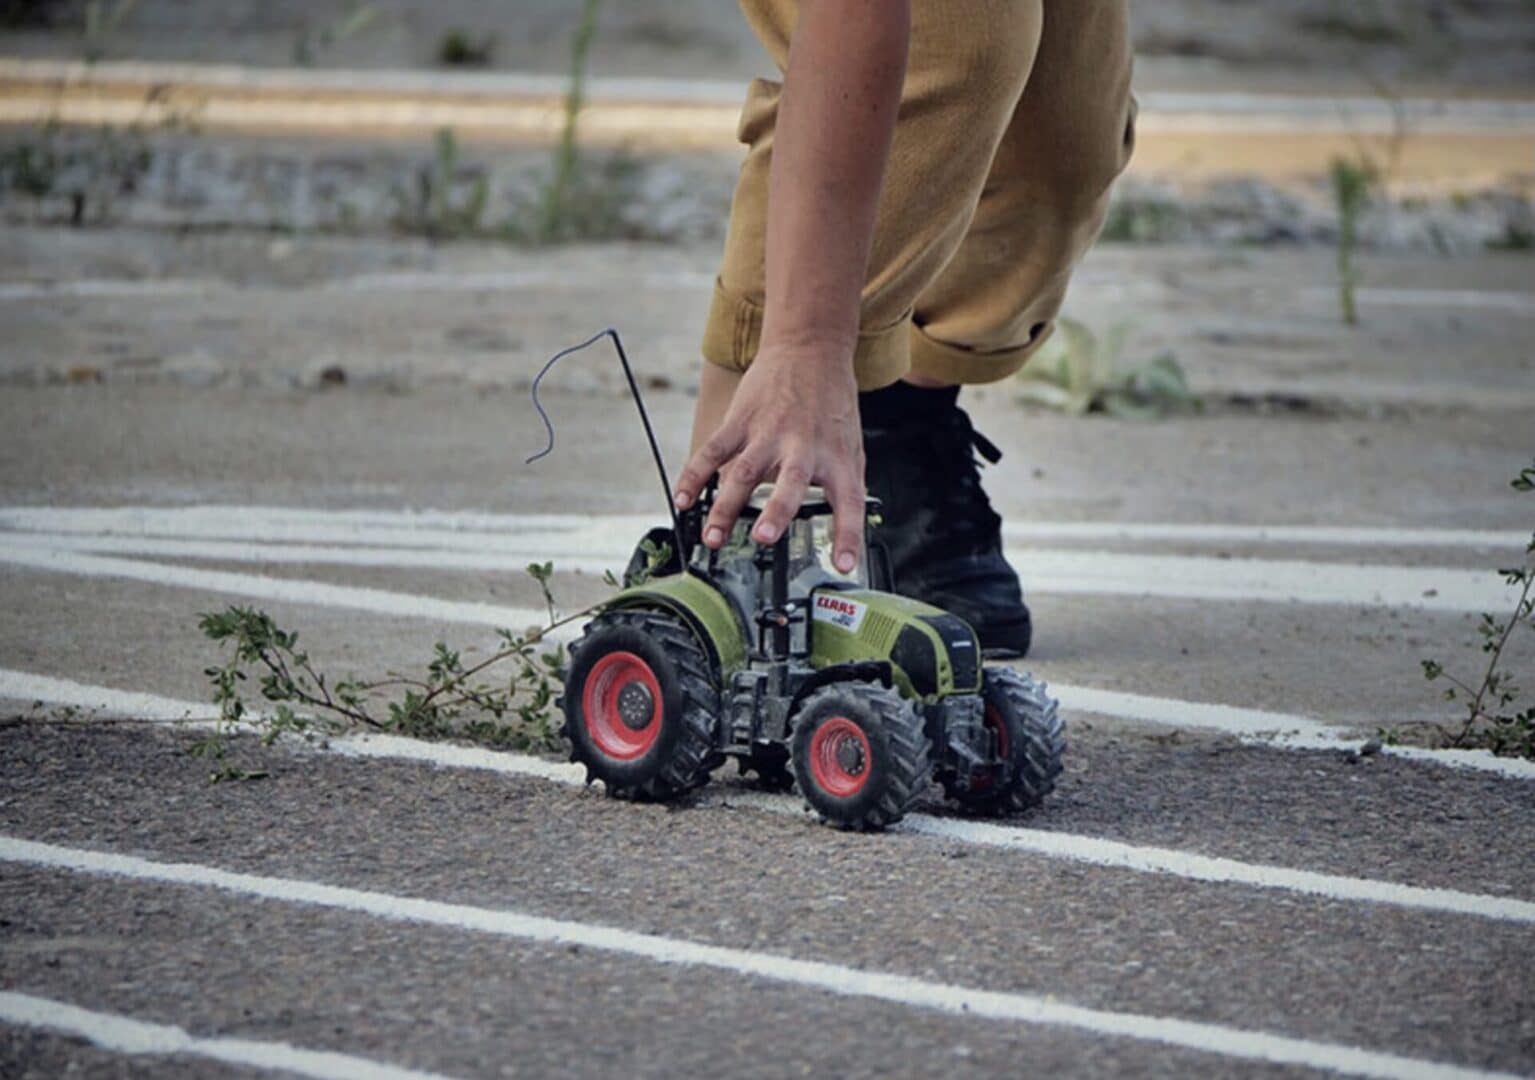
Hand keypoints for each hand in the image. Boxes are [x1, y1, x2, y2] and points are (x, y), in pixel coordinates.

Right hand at [674, 342, 865, 572]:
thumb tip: (841, 534)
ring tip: (712, 536)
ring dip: (725, 507)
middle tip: (763, 537)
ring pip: (743, 473)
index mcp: (836, 458)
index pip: (848, 503)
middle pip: (789, 484)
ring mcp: (768, 433)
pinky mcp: (741, 421)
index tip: (843, 565)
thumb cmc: (831, 405)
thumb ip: (843, 486)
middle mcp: (803, 448)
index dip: (847, 536)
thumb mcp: (851, 446)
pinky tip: (683, 499)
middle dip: (776, 512)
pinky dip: (695, 476)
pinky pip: (713, 451)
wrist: (810, 350)